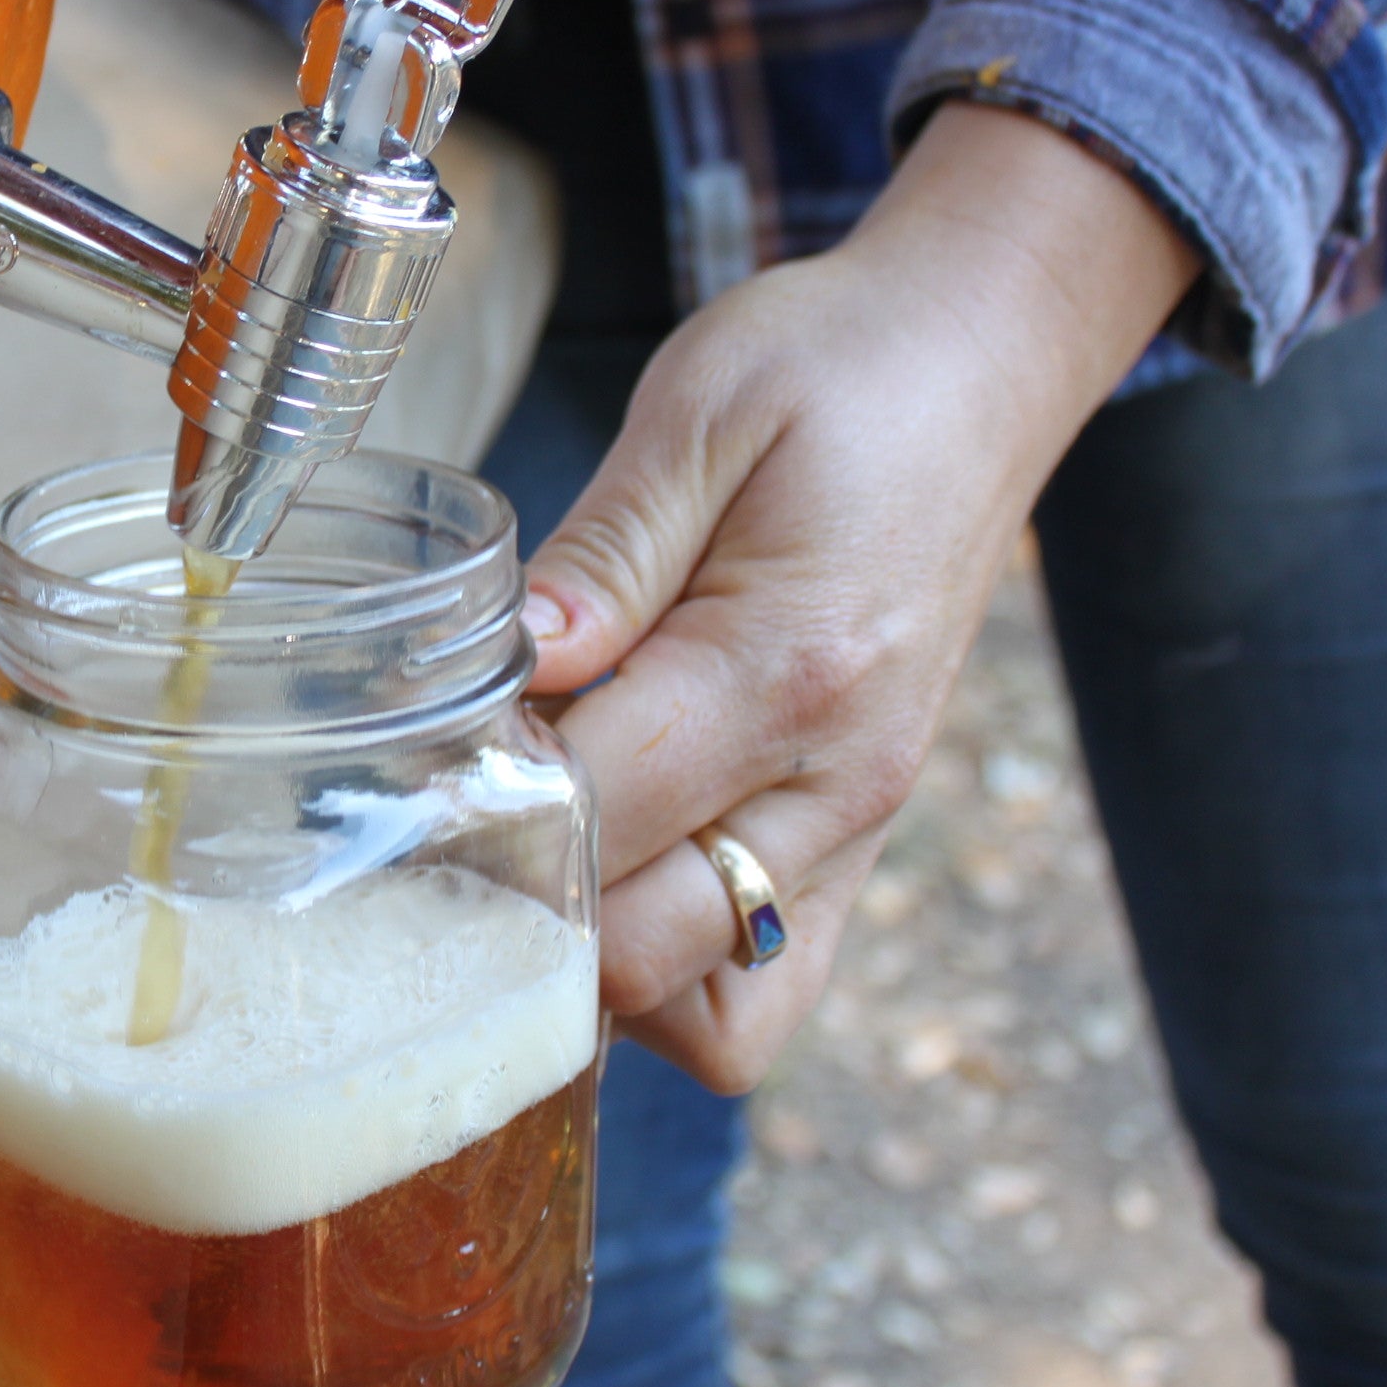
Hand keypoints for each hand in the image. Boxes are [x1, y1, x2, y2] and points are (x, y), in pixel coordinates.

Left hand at [521, 106, 1203, 1092]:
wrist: (980, 369)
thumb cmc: (833, 372)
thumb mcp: (701, 409)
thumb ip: (604, 552)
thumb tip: (512, 661)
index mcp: (787, 667)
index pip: (595, 813)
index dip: (476, 807)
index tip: (406, 758)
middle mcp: (836, 781)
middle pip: (640, 955)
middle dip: (519, 913)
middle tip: (447, 814)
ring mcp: (857, 831)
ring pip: (710, 1018)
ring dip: (597, 973)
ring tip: (528, 856)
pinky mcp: (858, 848)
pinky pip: (763, 992)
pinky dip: (672, 978)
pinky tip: (604, 875)